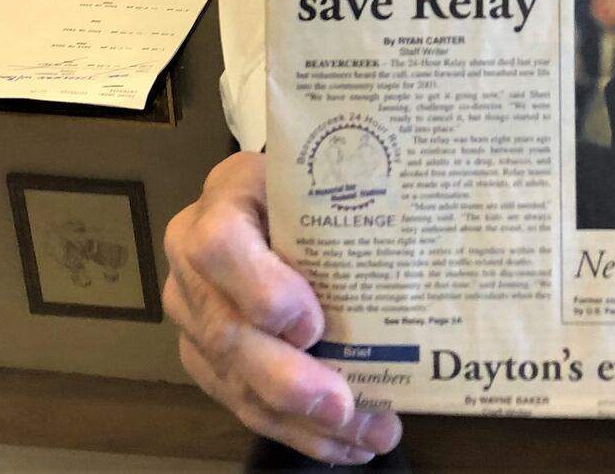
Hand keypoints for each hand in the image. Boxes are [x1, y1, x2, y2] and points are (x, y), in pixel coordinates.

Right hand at [163, 152, 401, 464]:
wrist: (271, 197)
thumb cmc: (308, 183)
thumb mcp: (322, 171)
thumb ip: (350, 190)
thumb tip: (422, 222)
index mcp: (221, 205)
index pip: (221, 247)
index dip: (261, 291)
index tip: (312, 325)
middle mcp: (192, 266)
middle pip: (226, 333)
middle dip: (287, 381)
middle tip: (343, 407)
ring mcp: (194, 317)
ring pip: (235, 382)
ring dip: (302, 421)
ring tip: (366, 437)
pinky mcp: (206, 359)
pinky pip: (244, 404)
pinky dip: (297, 430)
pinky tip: (343, 443)